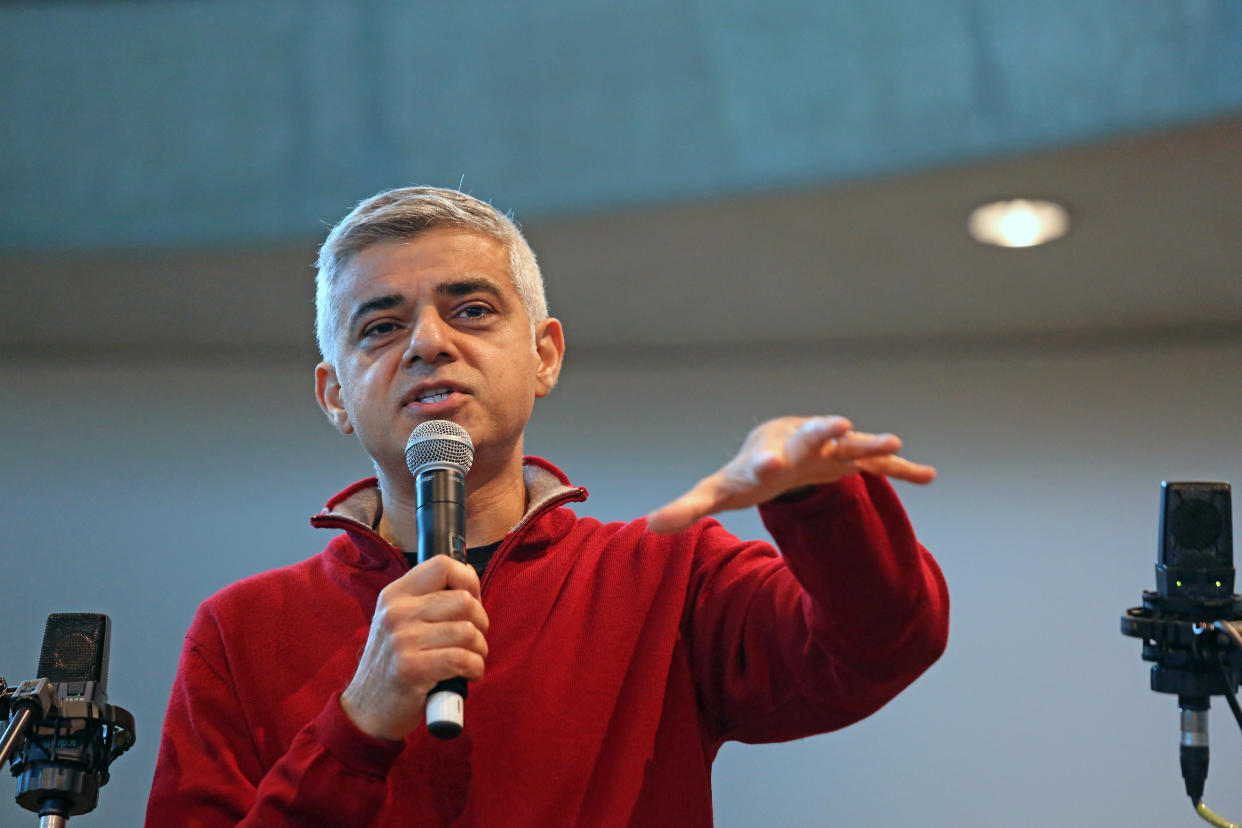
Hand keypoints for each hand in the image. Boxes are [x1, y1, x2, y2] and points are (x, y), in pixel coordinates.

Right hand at [341, 556, 489, 740]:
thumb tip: (469, 581)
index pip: (442, 564)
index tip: (472, 602)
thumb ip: (428, 600)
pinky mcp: (412, 669)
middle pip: (464, 600)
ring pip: (468, 631)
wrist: (365, 710)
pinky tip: (469, 674)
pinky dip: (476, 668)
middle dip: (481, 622)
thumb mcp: (399, 622)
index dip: (469, 581)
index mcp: (395, 594)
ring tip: (471, 659)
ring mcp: (402, 640)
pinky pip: (463, 659)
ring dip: (480, 649)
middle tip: (474, 640)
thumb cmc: (393, 664)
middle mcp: (396, 612)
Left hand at [645, 415, 935, 533]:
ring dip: (870, 443)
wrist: (780, 445)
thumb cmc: (748, 471)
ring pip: (851, 444)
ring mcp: (829, 450)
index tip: (764, 468)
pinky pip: (879, 465)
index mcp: (765, 453)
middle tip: (837, 423)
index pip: (760, 459)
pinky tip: (928, 475)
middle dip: (822, 430)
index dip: (761, 464)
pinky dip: (902, 469)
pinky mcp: (851, 459)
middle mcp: (799, 445)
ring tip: (894, 442)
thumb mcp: (719, 492)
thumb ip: (688, 508)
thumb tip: (649, 527)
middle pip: (809, 435)